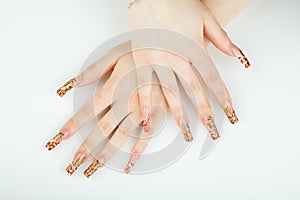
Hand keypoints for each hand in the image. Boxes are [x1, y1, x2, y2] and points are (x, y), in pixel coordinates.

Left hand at [46, 47, 195, 175]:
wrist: (170, 51)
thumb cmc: (142, 51)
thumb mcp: (116, 55)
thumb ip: (94, 70)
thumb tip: (74, 82)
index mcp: (114, 88)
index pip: (88, 111)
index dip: (73, 125)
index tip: (61, 136)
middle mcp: (125, 102)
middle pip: (102, 128)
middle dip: (87, 146)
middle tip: (75, 161)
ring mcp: (142, 110)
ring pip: (121, 135)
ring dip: (108, 151)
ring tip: (96, 165)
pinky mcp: (157, 113)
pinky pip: (147, 135)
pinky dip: (139, 148)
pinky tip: (131, 160)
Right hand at [129, 0, 249, 134]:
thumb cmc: (178, 3)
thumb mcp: (206, 18)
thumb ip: (222, 40)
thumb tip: (239, 57)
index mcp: (194, 47)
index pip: (212, 78)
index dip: (222, 96)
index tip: (230, 112)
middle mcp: (177, 57)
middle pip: (193, 89)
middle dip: (204, 111)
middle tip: (211, 129)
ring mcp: (157, 59)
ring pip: (170, 91)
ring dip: (178, 113)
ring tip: (185, 131)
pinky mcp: (140, 59)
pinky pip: (144, 85)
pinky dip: (146, 103)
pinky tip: (148, 119)